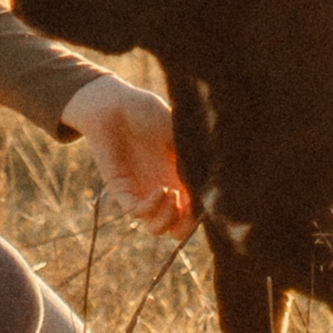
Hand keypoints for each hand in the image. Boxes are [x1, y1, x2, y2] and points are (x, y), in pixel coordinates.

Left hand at [61, 74, 195, 238]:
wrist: (115, 104)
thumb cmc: (149, 113)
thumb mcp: (179, 135)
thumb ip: (196, 158)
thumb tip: (218, 180)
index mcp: (180, 178)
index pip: (195, 210)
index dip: (203, 213)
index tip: (209, 201)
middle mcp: (163, 189)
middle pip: (177, 228)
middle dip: (186, 226)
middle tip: (190, 207)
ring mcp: (143, 191)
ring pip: (157, 227)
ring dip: (168, 219)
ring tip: (172, 195)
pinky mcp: (122, 189)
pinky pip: (136, 213)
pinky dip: (151, 209)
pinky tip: (161, 191)